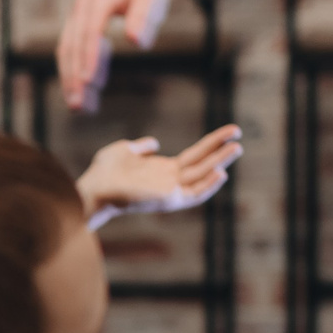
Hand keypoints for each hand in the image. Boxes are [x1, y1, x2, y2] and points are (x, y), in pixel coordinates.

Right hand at [57, 0, 174, 113]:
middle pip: (73, 46)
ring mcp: (75, 17)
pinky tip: (84, 90)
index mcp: (98, 0)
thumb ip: (143, 17)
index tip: (89, 83)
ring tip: (79, 106)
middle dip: (73, 78)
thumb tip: (136, 42)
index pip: (90, 33)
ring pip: (67, 51)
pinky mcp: (76, 26)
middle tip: (78, 107)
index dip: (89, 59)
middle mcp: (81, 9)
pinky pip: (71, 51)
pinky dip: (74, 71)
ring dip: (70, 79)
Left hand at [76, 126, 243, 223]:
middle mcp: (171, 180)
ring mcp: (171, 191)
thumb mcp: (125, 150)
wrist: (94, 187)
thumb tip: (154, 143)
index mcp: (163, 169)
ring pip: (202, 176)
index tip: (229, 132)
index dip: (212, 143)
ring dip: (220, 162)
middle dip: (221, 149)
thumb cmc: (105, 172)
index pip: (195, 156)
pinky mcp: (169, 200)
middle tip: (238, 133)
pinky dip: (208, 186)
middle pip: (203, 163)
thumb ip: (142, 147)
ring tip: (237, 147)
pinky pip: (194, 195)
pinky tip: (221, 172)